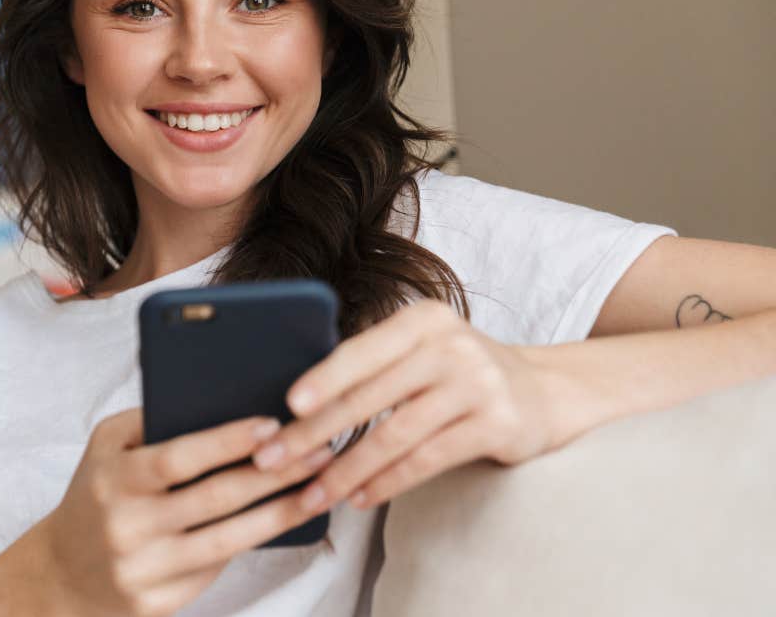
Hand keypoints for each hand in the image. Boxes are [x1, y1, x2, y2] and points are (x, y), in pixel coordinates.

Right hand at [35, 407, 336, 616]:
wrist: (63, 572)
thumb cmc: (96, 494)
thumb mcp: (105, 447)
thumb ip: (150, 419)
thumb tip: (217, 400)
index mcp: (114, 480)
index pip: (178, 458)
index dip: (227, 442)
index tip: (272, 425)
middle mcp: (128, 526)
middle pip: (214, 499)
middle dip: (272, 474)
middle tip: (317, 453)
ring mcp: (143, 569)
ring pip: (227, 541)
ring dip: (279, 515)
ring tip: (316, 491)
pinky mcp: (158, 603)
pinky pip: (216, 570)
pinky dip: (252, 544)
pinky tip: (282, 522)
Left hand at [250, 299, 561, 514]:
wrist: (544, 392)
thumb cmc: (459, 373)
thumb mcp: (422, 350)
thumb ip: (374, 363)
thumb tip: (294, 400)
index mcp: (423, 319)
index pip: (361, 351)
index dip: (323, 379)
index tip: (287, 407)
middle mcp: (451, 346)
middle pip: (370, 396)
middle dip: (315, 433)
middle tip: (273, 460)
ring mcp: (477, 385)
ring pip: (395, 435)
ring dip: (346, 470)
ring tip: (312, 494)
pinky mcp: (497, 425)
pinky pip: (427, 459)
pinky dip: (387, 482)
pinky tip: (359, 497)